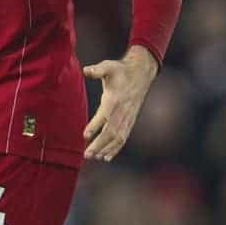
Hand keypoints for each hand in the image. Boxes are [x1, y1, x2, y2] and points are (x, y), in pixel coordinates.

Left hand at [82, 45, 158, 160]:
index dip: (95, 126)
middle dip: (99, 144)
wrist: (140, 74)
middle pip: (111, 132)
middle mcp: (122, 112)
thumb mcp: (108, 66)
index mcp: (115, 100)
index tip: (85, 136)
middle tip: (87, 155)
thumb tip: (86, 70)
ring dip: (106, 149)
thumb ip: (98, 70)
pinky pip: (123, 137)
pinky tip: (106, 157)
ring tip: (95, 158)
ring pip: (118, 138)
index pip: (105, 116)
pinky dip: (115, 148)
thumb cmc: (120, 70)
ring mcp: (128, 118)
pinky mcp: (130, 121)